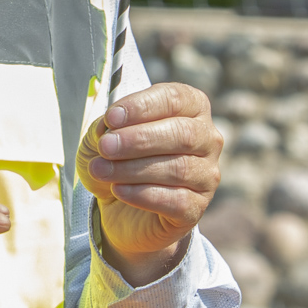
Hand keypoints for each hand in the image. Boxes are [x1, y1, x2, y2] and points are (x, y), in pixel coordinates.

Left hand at [75, 83, 221, 286]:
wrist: (118, 205)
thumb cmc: (118, 157)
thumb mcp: (103, 133)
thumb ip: (107, 126)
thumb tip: (109, 128)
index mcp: (190, 107)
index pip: (175, 98)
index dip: (142, 106)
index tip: (111, 118)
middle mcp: (207, 139)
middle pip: (182, 134)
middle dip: (139, 139)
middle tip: (105, 146)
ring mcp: (206, 175)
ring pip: (178, 169)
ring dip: (132, 168)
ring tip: (100, 169)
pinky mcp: (197, 208)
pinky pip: (176, 200)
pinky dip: (142, 194)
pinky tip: (118, 190)